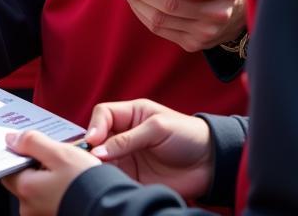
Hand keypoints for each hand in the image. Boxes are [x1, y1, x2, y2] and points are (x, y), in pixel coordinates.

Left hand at [3, 132, 100, 215]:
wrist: (110, 207)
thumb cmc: (85, 182)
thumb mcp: (59, 153)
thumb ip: (32, 143)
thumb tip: (10, 139)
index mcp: (26, 190)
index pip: (8, 168)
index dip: (18, 153)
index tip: (31, 143)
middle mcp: (29, 208)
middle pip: (22, 178)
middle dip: (35, 163)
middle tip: (54, 152)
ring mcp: (41, 215)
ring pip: (37, 188)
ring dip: (47, 174)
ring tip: (66, 164)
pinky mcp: (54, 215)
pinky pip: (48, 197)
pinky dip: (55, 186)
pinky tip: (70, 178)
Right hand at [86, 98, 213, 199]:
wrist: (210, 164)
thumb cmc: (187, 136)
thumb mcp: (158, 128)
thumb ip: (128, 138)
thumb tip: (97, 150)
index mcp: (132, 114)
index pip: (103, 114)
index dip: (95, 126)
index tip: (92, 141)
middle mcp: (126, 135)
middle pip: (98, 138)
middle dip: (89, 147)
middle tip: (87, 159)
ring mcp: (129, 157)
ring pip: (102, 160)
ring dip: (96, 165)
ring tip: (95, 171)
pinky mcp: (134, 178)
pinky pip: (114, 178)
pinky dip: (107, 181)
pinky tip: (107, 182)